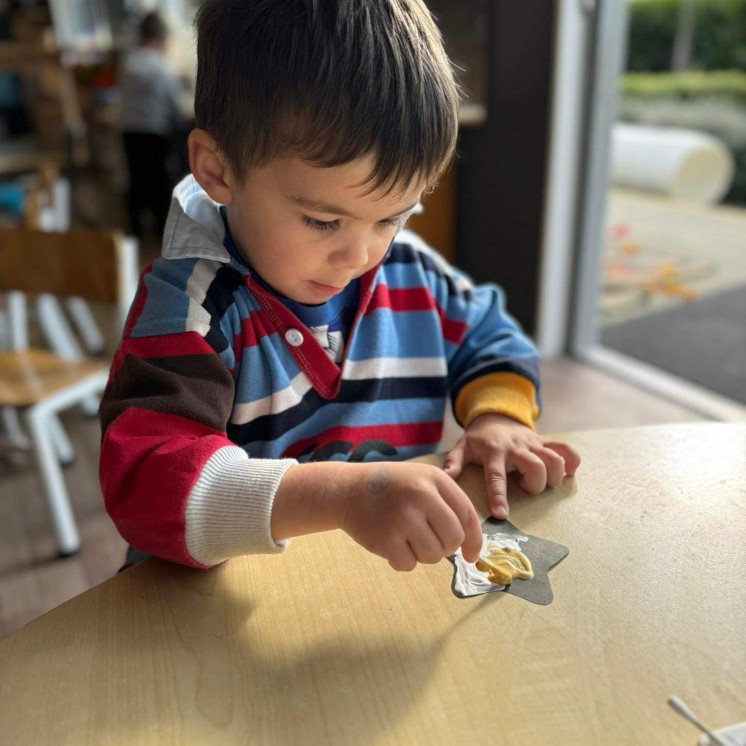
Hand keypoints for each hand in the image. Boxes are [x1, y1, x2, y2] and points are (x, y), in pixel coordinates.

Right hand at [340, 462, 482, 570]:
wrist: (347, 489)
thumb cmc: (392, 488)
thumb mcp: (422, 480)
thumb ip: (448, 504)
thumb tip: (469, 544)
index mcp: (434, 479)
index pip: (467, 515)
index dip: (475, 540)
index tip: (472, 555)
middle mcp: (420, 495)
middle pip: (453, 539)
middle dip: (447, 548)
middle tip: (430, 541)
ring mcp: (402, 518)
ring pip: (433, 556)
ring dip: (424, 554)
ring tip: (407, 538)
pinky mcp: (384, 539)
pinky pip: (409, 565)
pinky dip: (402, 560)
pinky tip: (391, 542)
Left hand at [442, 414, 580, 519]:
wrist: (496, 414)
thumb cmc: (479, 438)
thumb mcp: (462, 447)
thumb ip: (453, 462)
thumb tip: (446, 479)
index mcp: (494, 451)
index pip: (496, 476)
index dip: (499, 496)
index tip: (502, 515)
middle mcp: (516, 447)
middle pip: (536, 467)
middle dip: (535, 484)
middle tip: (524, 487)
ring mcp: (533, 443)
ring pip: (554, 460)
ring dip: (553, 476)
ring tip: (540, 481)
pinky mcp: (545, 442)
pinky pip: (566, 450)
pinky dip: (571, 463)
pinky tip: (565, 474)